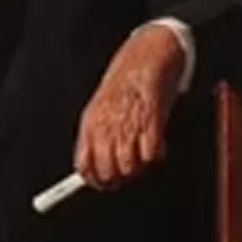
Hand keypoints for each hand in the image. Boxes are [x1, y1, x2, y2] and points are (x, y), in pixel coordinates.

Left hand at [73, 26, 187, 189]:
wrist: (145, 56)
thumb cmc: (124, 83)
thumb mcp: (99, 107)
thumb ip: (95, 135)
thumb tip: (90, 166)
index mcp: (90, 124)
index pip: (83, 165)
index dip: (93, 180)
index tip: (101, 185)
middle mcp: (106, 126)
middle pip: (107, 171)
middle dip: (118, 179)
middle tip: (127, 175)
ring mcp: (128, 124)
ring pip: (129, 167)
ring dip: (138, 168)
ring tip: (142, 157)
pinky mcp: (151, 121)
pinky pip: (152, 154)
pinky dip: (156, 155)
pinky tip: (157, 145)